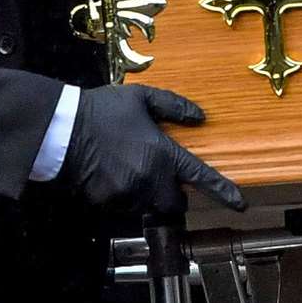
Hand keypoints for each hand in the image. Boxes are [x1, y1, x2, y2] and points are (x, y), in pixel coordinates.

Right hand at [60, 84, 244, 213]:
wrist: (61, 130)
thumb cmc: (102, 110)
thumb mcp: (141, 98)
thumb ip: (174, 106)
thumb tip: (200, 116)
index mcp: (162, 154)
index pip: (200, 176)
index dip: (223, 191)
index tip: (240, 203)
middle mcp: (149, 179)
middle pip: (174, 203)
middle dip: (173, 195)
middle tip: (162, 177)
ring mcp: (127, 193)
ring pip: (148, 204)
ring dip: (146, 193)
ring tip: (129, 167)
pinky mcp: (107, 202)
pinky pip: (123, 205)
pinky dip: (124, 194)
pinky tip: (112, 172)